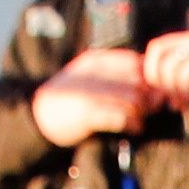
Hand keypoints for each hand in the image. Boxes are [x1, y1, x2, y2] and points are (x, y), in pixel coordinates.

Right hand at [30, 50, 150, 145]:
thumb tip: (150, 86)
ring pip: (134, 99)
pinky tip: (134, 128)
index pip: (136, 62)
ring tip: (141, 120)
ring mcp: (91, 92)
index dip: (149, 78)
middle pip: (139, 81)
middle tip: (151, 109)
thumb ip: (116, 76)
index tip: (151, 92)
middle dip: (149, 96)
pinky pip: (122, 117)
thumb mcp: (90, 77)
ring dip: (143, 112)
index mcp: (97, 60)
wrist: (37, 116)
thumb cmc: (70, 100)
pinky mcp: (87, 114)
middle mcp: (95, 73)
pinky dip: (133, 124)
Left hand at [137, 25, 188, 102]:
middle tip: (172, 98)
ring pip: (169, 68)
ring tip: (187, 101)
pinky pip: (185, 75)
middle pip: (156, 55)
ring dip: (174, 90)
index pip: (156, 48)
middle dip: (159, 81)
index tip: (161, 89)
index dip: (152, 68)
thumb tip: (175, 100)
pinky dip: (186, 90)